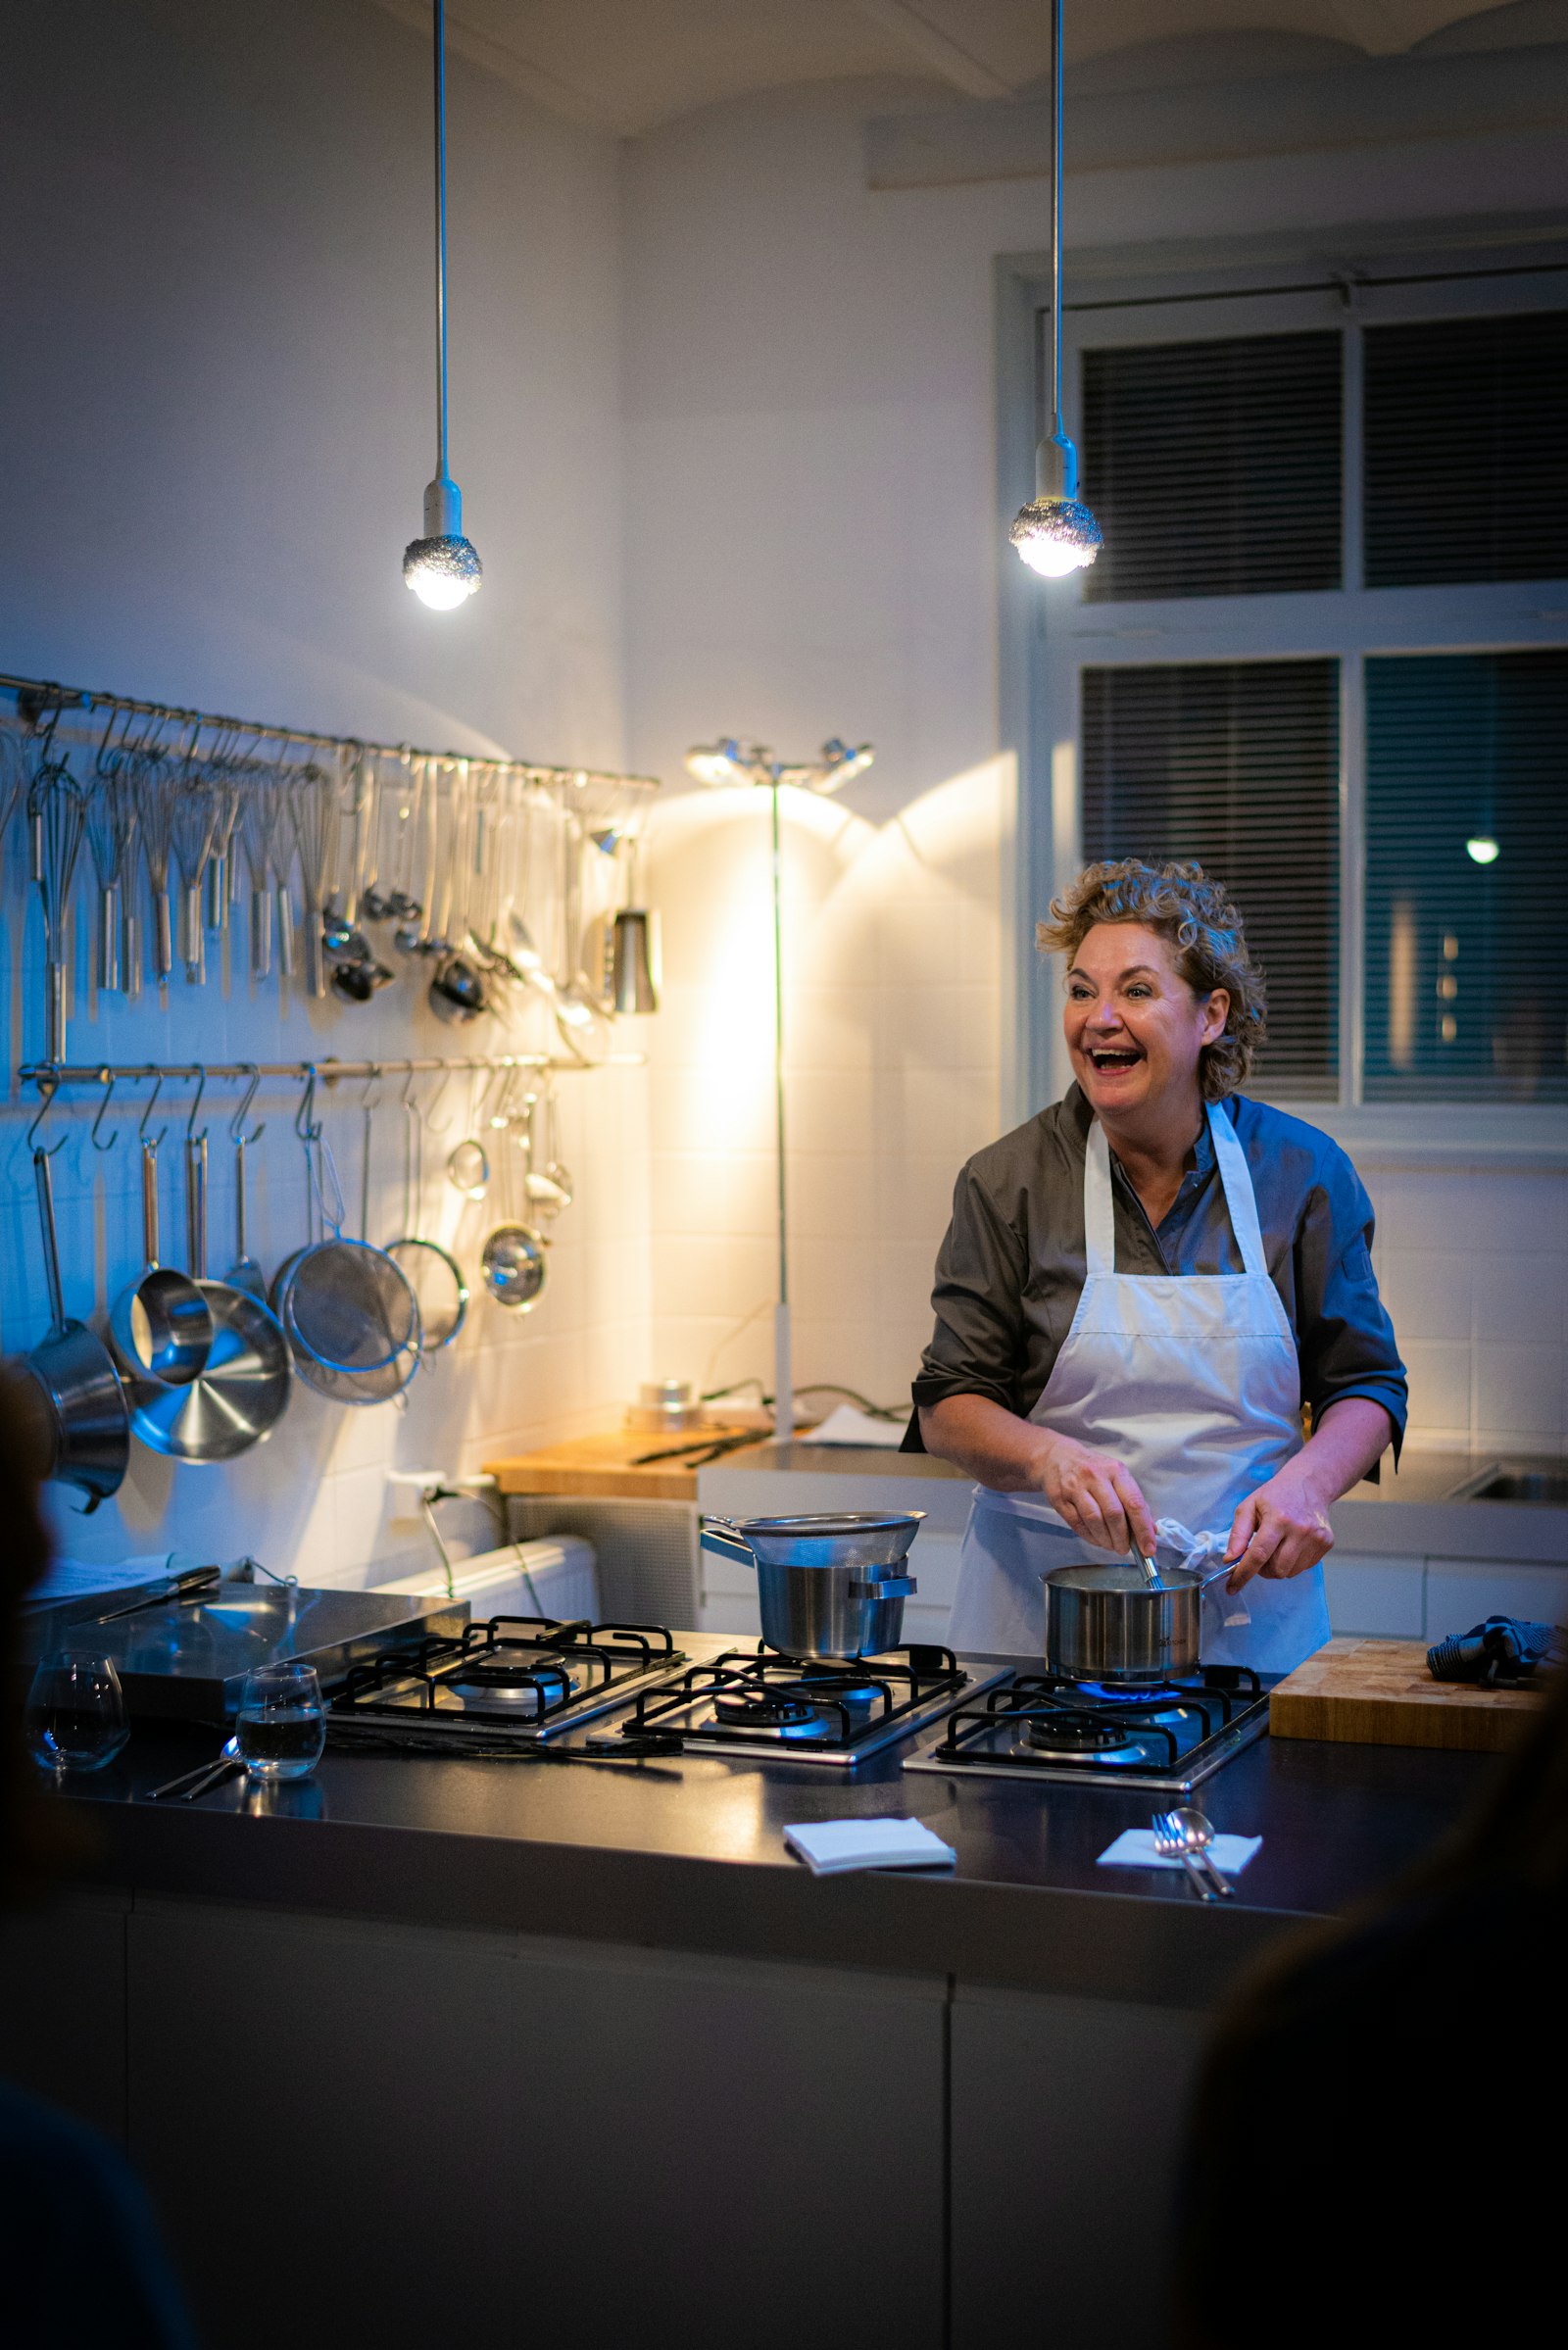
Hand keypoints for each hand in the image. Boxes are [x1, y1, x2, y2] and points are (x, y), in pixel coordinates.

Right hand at [1033, 1432, 1156, 1558]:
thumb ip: (1133, 1501)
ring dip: (1106, 1540)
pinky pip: (1077, 1524)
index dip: (1143, 1529)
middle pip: (1114, 1514)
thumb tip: (1150, 1529)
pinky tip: (1097, 1539)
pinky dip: (1090, 1537)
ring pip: (1095, 1520)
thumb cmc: (1093, 1469)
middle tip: (1124, 1550)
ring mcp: (1075, 1487)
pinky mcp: (1060, 1498)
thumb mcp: (1117, 1476)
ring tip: (1111, 1546)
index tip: (1148, 1549)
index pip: (1134, 1503)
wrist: (1057, 1456)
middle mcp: (1096, 1476)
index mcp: (1116, 1471)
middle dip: (1122, 1538)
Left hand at [1223, 1461, 1333, 1590]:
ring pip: (1290, 1572)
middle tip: (1258, 1556)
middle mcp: (1300, 1530)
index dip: (1244, 1574)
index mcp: (1278, 1519)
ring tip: (1276, 1547)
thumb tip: (1231, 1559)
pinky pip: (1303, 1567)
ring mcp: (1316, 1538)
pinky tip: (1290, 1545)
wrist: (1309, 1485)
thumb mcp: (1248, 1506)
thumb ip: (1238, 1534)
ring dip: (1277, 1567)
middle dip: (1262, 1570)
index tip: (1232, 1587)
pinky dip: (1292, 1563)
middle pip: (1276, 1570)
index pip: (1259, 1554)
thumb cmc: (1275, 1495)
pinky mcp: (1326, 1544)